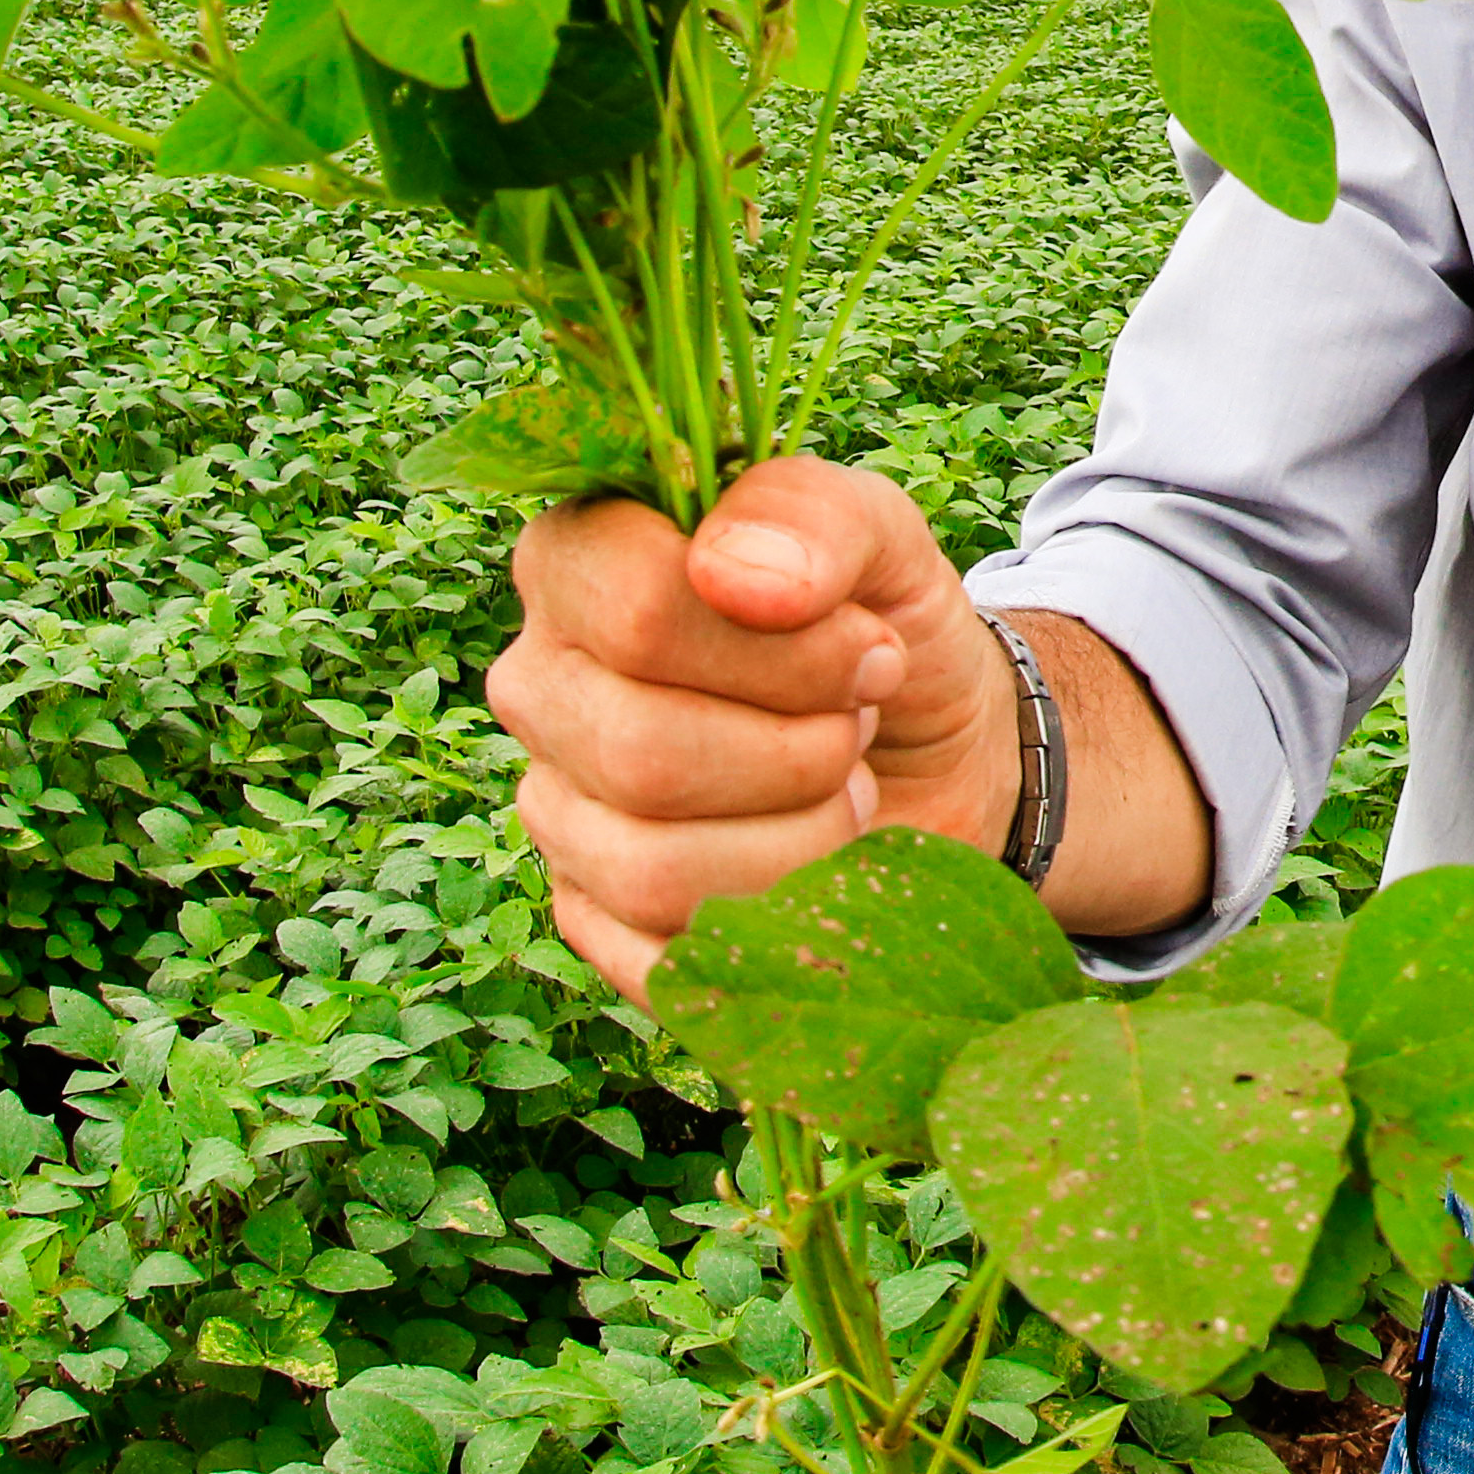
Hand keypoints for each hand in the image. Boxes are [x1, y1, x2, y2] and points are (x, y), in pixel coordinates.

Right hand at [487, 456, 1002, 1006]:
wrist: (933, 752)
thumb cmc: (885, 627)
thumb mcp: (884, 539)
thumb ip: (813, 517)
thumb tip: (728, 575)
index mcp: (580, 561)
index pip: (637, 612)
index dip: (782, 649)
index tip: (869, 643)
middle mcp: (540, 683)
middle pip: (640, 752)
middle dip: (798, 749)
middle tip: (858, 722)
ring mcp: (555, 805)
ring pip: (648, 866)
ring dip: (797, 834)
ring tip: (844, 785)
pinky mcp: (591, 912)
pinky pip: (659, 957)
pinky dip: (776, 919)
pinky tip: (814, 862)